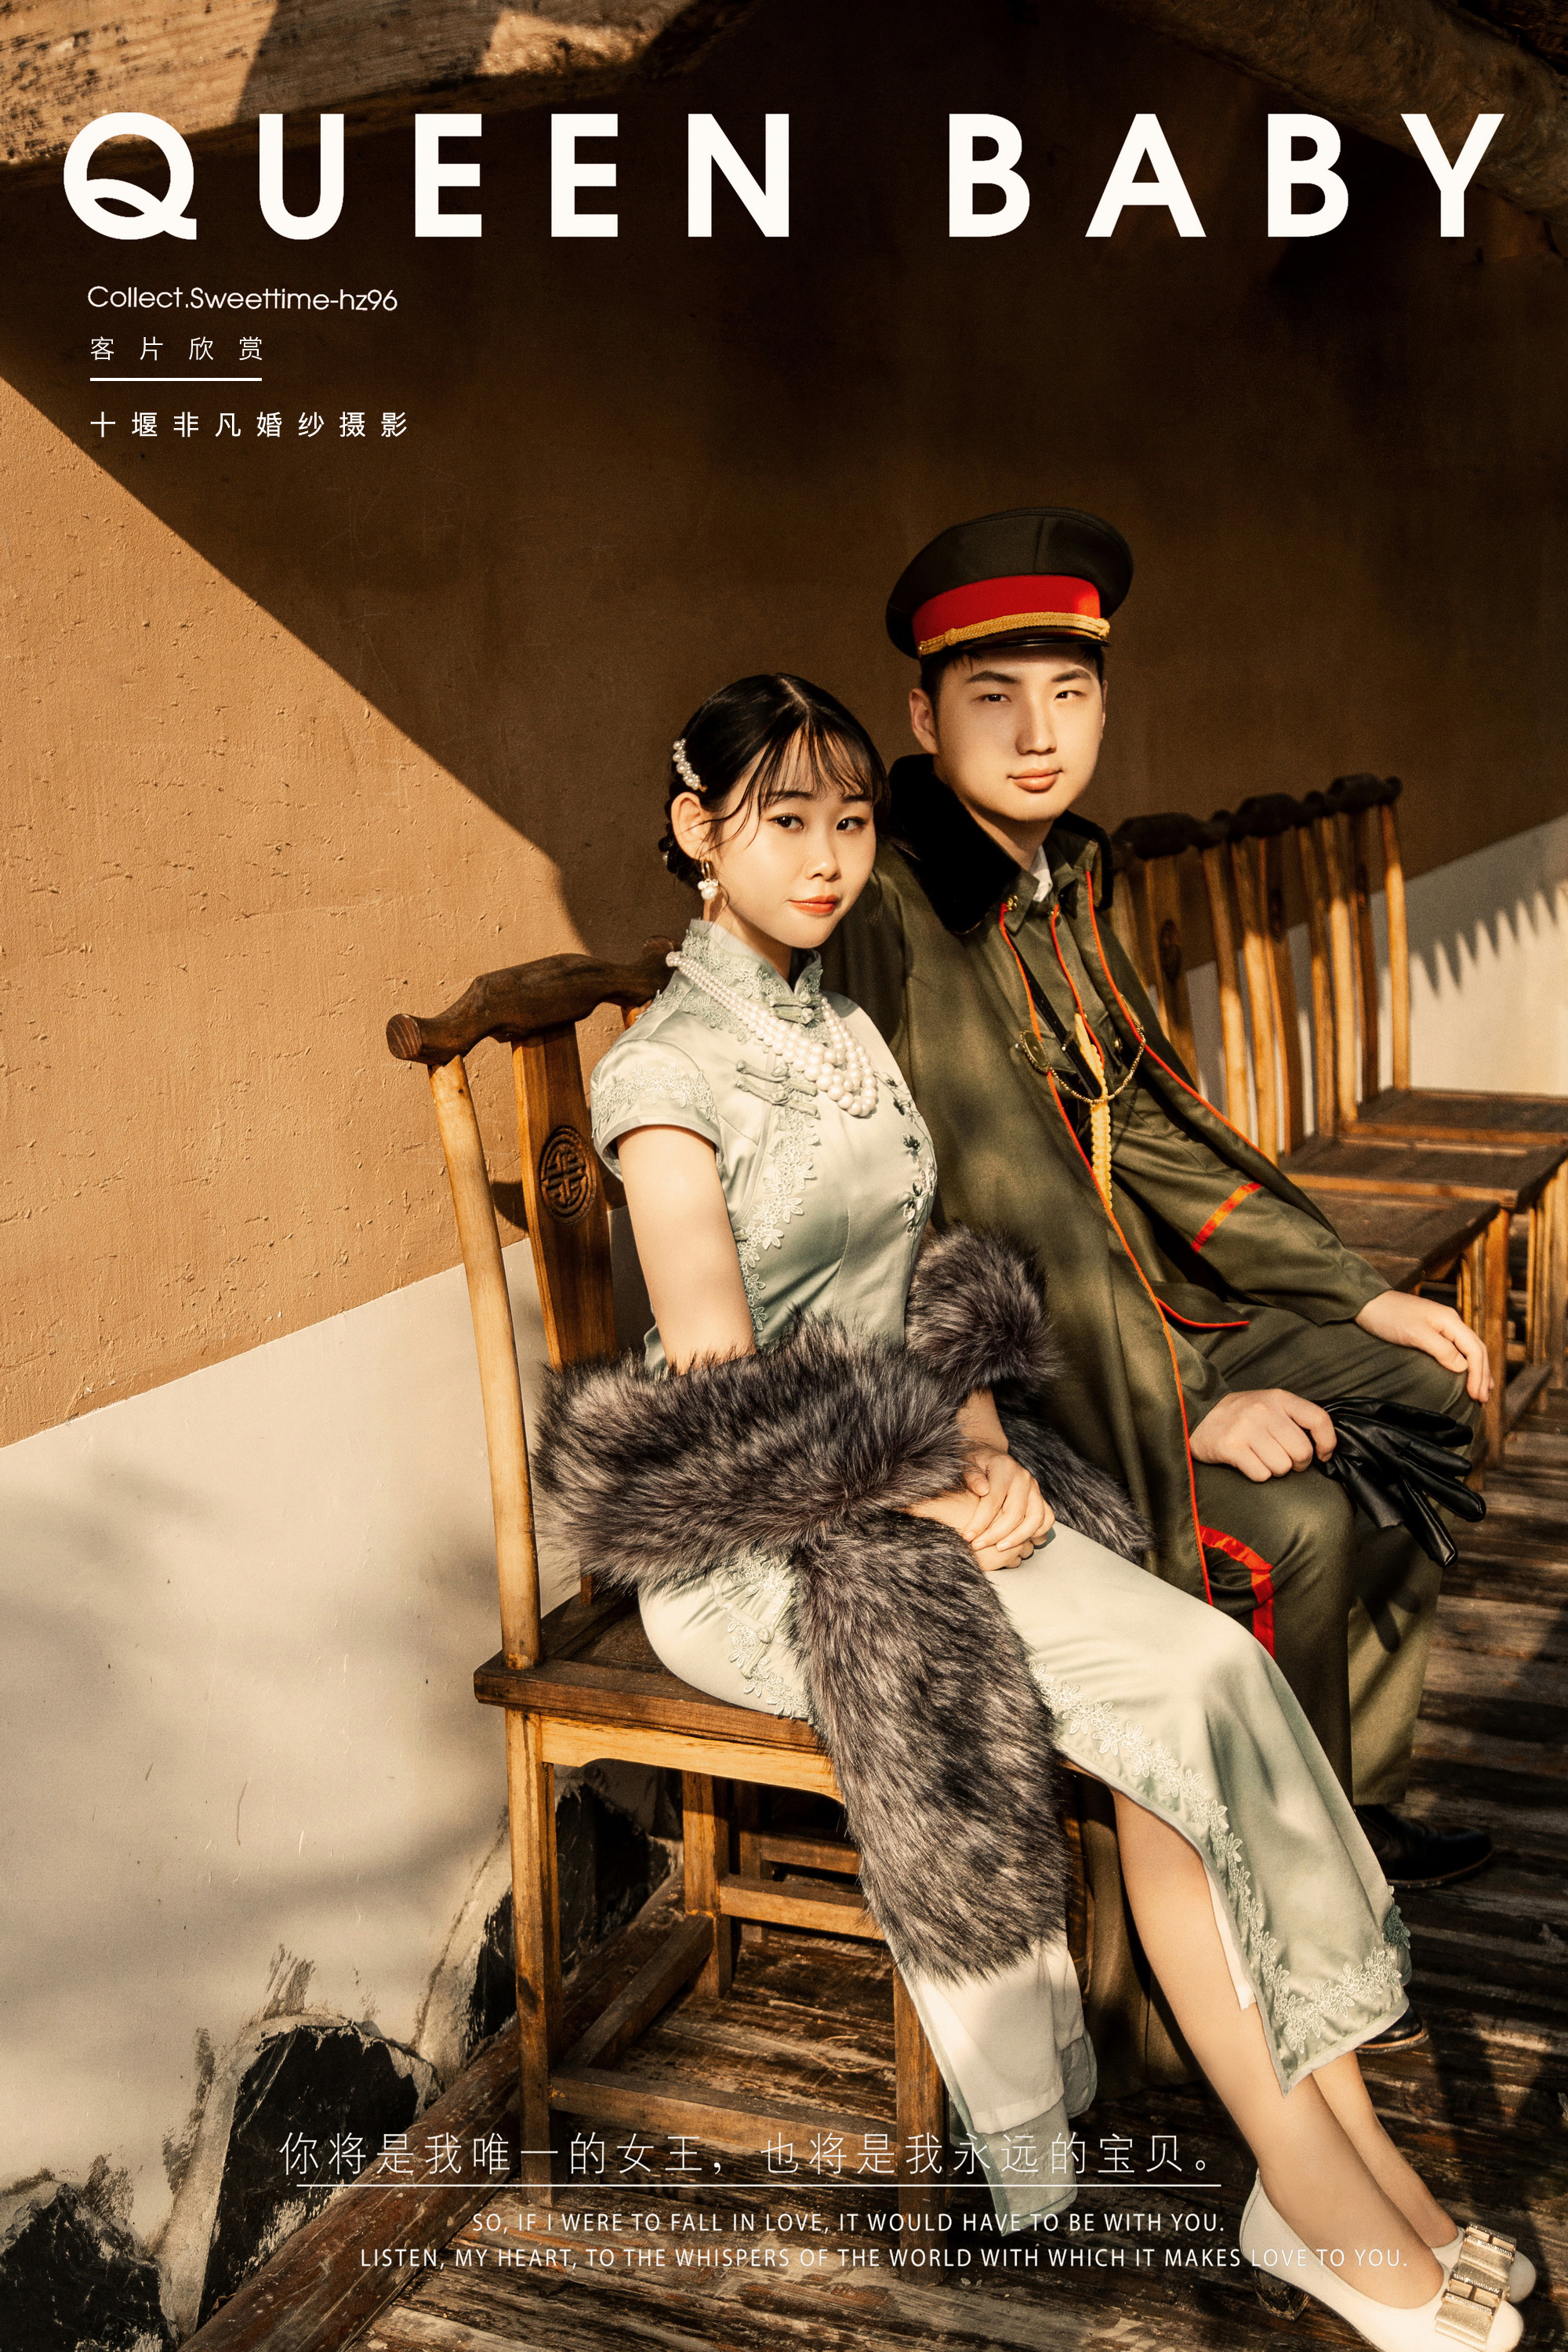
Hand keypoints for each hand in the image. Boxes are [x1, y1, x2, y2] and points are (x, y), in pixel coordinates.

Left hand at [906, 1459, 1053, 1571]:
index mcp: (1004, 1468)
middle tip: (978, 1546)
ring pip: (1036, 1518)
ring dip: (1018, 1538)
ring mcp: (1034, 1488)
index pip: (993, 1500)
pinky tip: (1019, 1542)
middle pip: (1015, 1513)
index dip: (980, 1522)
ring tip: (999, 1548)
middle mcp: (1023, 1478)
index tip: (968, 1537)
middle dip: (996, 1534)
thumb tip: (982, 1490)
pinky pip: (1047, 1518)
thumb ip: (972, 1476)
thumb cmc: (975, 1462)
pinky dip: (1037, 1532)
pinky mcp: (1040, 1497)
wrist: (990, 1455)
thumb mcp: (967, 1463)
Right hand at [1189, 1389, 1335, 1482]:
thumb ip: (1293, 1418)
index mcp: (1279, 1398)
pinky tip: (1248, 1462)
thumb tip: (1321, 1447)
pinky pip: (1261, 1474)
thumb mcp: (1269, 1404)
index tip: (1322, 1455)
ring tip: (1262, 1458)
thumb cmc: (1240, 1415)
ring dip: (1275, 1470)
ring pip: (1282, 1467)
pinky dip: (1257, 1474)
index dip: (1327, 1443)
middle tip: (1285, 1460)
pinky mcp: (1231, 1446)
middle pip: (1301, 1451)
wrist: (1196, 1413)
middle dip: (1297, 1463)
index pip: (1318, 1420)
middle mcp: (1264, 1410)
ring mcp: (1246, 1428)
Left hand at [1354, 1288, 1492, 1403]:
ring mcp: (1443, 1326)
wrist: (1367, 1302)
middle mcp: (1451, 1322)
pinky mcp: (1433, 1331)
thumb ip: (1441, 1349)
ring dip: (1478, 1370)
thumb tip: (1463, 1367)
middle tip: (1483, 1399)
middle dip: (1483, 1375)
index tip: (1476, 1396)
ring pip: (1470, 1350)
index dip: (1478, 1374)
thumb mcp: (1414, 1334)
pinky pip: (1458, 1349)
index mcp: (1450, 1320)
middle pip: (1477, 1350)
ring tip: (1484, 1390)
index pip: (1474, 1350)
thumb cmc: (1388, 1316)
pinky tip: (1466, 1372)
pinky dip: (1466, 1363)